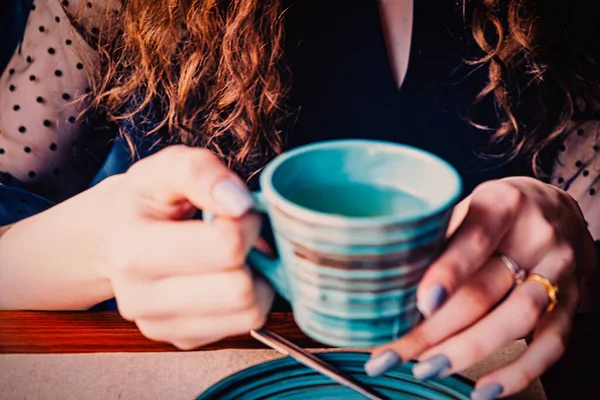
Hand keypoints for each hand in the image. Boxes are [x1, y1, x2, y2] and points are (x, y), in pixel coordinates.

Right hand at [98, 146, 273, 349]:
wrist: (115, 236)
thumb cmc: (147, 199)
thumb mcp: (167, 167)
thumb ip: (201, 173)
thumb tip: (240, 204)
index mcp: (133, 250)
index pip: (225, 247)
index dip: (247, 221)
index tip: (238, 210)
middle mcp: (140, 298)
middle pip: (239, 289)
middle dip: (255, 254)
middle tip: (242, 234)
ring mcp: (160, 326)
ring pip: (249, 314)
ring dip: (257, 280)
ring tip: (237, 256)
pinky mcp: (181, 340)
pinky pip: (244, 327)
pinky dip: (248, 300)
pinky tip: (227, 276)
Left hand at [364, 177, 595, 398]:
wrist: (561, 213)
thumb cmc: (500, 212)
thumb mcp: (470, 207)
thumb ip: (440, 238)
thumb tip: (391, 282)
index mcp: (503, 204)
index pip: (475, 237)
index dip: (448, 272)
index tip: (422, 302)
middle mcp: (536, 238)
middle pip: (485, 289)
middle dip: (435, 328)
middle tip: (396, 352)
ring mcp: (559, 273)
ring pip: (516, 318)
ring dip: (468, 350)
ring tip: (428, 368)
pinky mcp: (572, 304)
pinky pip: (551, 344)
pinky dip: (518, 372)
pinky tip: (484, 389)